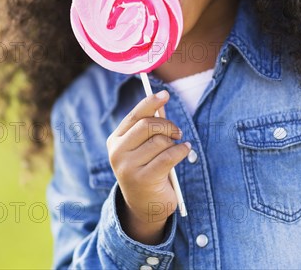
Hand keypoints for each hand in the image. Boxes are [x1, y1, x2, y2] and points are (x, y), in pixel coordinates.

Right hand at [106, 90, 189, 243]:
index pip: (135, 115)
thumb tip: (161, 102)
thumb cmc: (147, 169)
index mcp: (115, 140)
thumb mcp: (144, 147)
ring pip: (159, 141)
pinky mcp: (142, 179)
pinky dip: (181, 151)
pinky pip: (168, 157)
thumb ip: (150, 127)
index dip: (150, 102)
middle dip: (168, 125)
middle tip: (178, 132)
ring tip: (178, 147)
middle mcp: (117, 152)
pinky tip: (185, 151)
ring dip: (174, 142)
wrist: (144, 207)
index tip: (165, 94)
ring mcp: (127, 167)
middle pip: (148, 125)